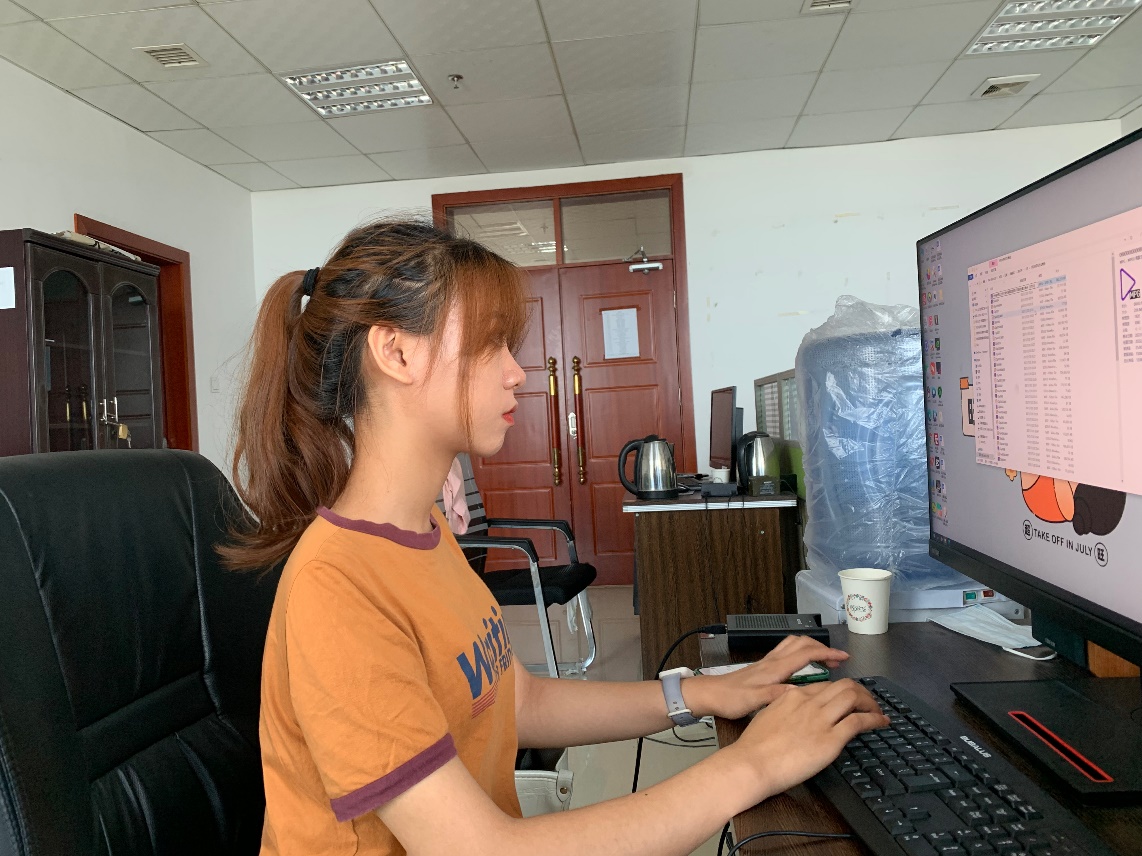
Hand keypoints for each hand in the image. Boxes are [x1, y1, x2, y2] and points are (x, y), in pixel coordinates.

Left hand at [685, 635, 849, 719]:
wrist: (709, 694)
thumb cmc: (730, 699)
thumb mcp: (755, 701)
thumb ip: (777, 695)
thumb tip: (801, 692)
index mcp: (774, 669)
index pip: (806, 653)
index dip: (827, 653)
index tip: (843, 657)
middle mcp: (772, 661)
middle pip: (801, 643)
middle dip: (822, 647)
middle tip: (837, 660)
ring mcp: (766, 662)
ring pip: (792, 645)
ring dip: (811, 647)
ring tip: (823, 660)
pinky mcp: (761, 667)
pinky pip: (785, 652)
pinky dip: (799, 653)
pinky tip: (801, 667)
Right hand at [726, 679, 888, 801]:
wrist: (753, 763)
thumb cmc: (754, 746)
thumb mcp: (768, 716)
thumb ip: (784, 710)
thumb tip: (793, 714)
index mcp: (793, 696)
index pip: (825, 686)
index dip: (840, 691)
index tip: (847, 698)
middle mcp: (809, 702)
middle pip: (844, 686)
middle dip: (860, 691)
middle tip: (868, 702)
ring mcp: (821, 719)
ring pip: (854, 697)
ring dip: (870, 702)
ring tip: (877, 710)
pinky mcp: (831, 739)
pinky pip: (859, 721)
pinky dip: (874, 719)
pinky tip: (881, 721)